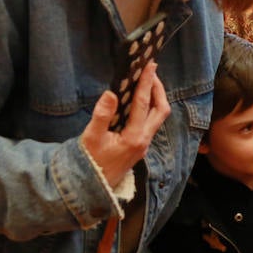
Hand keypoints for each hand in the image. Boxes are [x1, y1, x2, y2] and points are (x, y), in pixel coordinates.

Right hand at [81, 62, 170, 186]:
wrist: (94, 186)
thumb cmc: (91, 162)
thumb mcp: (91, 138)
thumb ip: (101, 116)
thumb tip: (110, 93)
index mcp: (134, 137)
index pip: (143, 105)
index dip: (146, 83)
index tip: (149, 66)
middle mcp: (144, 139)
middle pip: (161, 110)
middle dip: (158, 89)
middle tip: (151, 72)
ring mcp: (144, 143)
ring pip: (158, 117)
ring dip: (156, 98)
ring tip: (146, 82)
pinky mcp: (140, 145)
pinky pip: (151, 122)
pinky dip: (149, 107)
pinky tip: (139, 100)